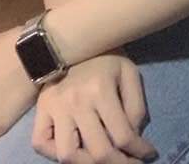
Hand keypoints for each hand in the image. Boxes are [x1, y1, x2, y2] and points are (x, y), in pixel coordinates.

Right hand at [32, 52, 158, 163]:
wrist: (75, 37)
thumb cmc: (106, 56)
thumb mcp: (129, 73)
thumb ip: (135, 107)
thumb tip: (133, 138)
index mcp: (100, 89)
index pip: (123, 136)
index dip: (139, 152)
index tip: (148, 155)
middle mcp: (75, 101)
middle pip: (98, 152)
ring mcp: (54, 107)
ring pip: (67, 155)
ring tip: (101, 160)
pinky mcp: (40, 109)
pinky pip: (40, 143)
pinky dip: (54, 155)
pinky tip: (74, 150)